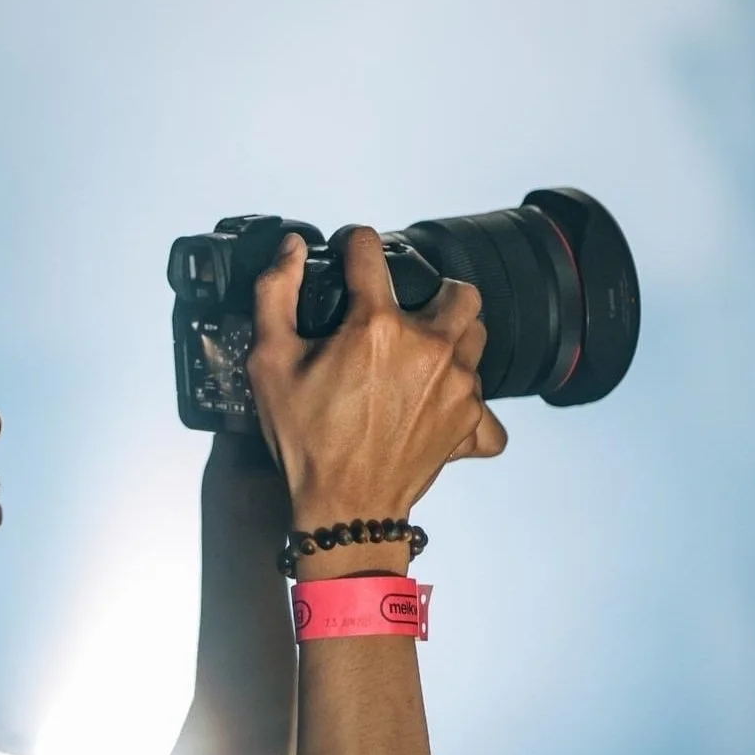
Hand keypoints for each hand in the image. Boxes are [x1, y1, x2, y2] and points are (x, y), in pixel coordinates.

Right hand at [246, 225, 505, 528]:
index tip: (349, 253)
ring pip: (478, 337)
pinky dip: (465, 401)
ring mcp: (459, 386)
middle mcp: (431, 348)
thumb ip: (275, 294)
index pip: (370, 253)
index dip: (354, 245)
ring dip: (454, 337)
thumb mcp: (269, 363)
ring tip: (421, 356)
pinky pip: (484, 401)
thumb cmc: (307, 441)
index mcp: (378, 326)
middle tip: (405, 311)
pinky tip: (435, 406)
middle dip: (433, 291)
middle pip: (458, 291)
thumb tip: (291, 249)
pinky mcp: (473, 422)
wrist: (345, 509)